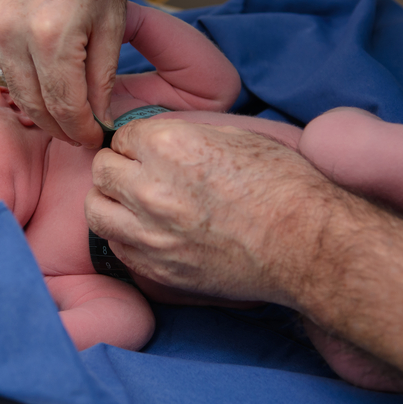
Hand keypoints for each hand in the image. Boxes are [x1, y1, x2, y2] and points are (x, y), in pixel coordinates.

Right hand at [0, 0, 128, 148]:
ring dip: (37, 102)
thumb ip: (102, 75)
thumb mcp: (113, 20)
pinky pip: (0, 56)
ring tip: (62, 111)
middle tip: (77, 133)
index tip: (92, 138)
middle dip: (57, 124)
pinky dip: (21, 72)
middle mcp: (12, 31)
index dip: (80, 129)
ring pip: (12, 82)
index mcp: (52, 36)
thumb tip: (97, 115)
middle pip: (32, 101)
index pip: (63, 106)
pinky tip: (41, 75)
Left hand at [85, 118, 339, 306]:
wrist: (305, 244)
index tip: (150, 152)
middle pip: (102, 171)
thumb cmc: (282, 186)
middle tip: (140, 174)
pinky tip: (147, 231)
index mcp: (168, 146)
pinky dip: (124, 236)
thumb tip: (158, 139)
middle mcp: (150, 188)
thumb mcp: (235, 136)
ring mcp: (150, 233)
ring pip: (96, 210)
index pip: (122, 138)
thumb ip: (185, 135)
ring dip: (111, 201)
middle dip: (119, 167)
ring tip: (134, 203)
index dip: (137, 143)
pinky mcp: (158, 269)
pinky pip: (117, 247)